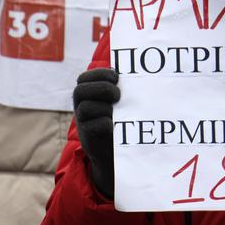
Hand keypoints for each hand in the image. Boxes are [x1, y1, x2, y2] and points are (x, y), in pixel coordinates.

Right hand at [73, 67, 120, 197]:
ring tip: (117, 112)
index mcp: (89, 95)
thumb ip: (124, 88)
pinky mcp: (87, 137)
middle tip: (118, 95)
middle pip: (80, 90)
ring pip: (86, 107)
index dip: (99, 74)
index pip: (84, 78)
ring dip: (105, 107)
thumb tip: (145, 73)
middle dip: (101, 88)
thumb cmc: (123, 121)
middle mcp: (81, 107)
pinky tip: (115, 126)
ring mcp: (82, 122)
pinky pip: (95, 126)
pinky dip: (107, 123)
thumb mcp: (122, 102)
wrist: (118, 151)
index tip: (117, 77)